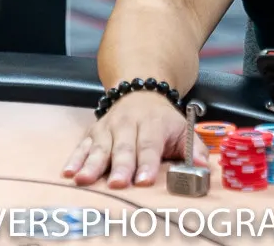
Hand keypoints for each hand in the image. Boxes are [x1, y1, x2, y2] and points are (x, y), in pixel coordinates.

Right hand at [62, 91, 208, 188]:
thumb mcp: (183, 128)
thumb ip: (194, 149)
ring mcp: (108, 128)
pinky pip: (82, 146)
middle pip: (124, 148)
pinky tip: (69, 172)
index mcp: (153, 124)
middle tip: (118, 184)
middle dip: (120, 167)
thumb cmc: (163, 120)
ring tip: (85, 179)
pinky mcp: (93, 133)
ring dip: (92, 164)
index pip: (150, 146)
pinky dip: (74, 159)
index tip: (144, 181)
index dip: (147, 164)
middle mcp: (128, 124)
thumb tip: (204, 167)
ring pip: (100, 148)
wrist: (141, 90)